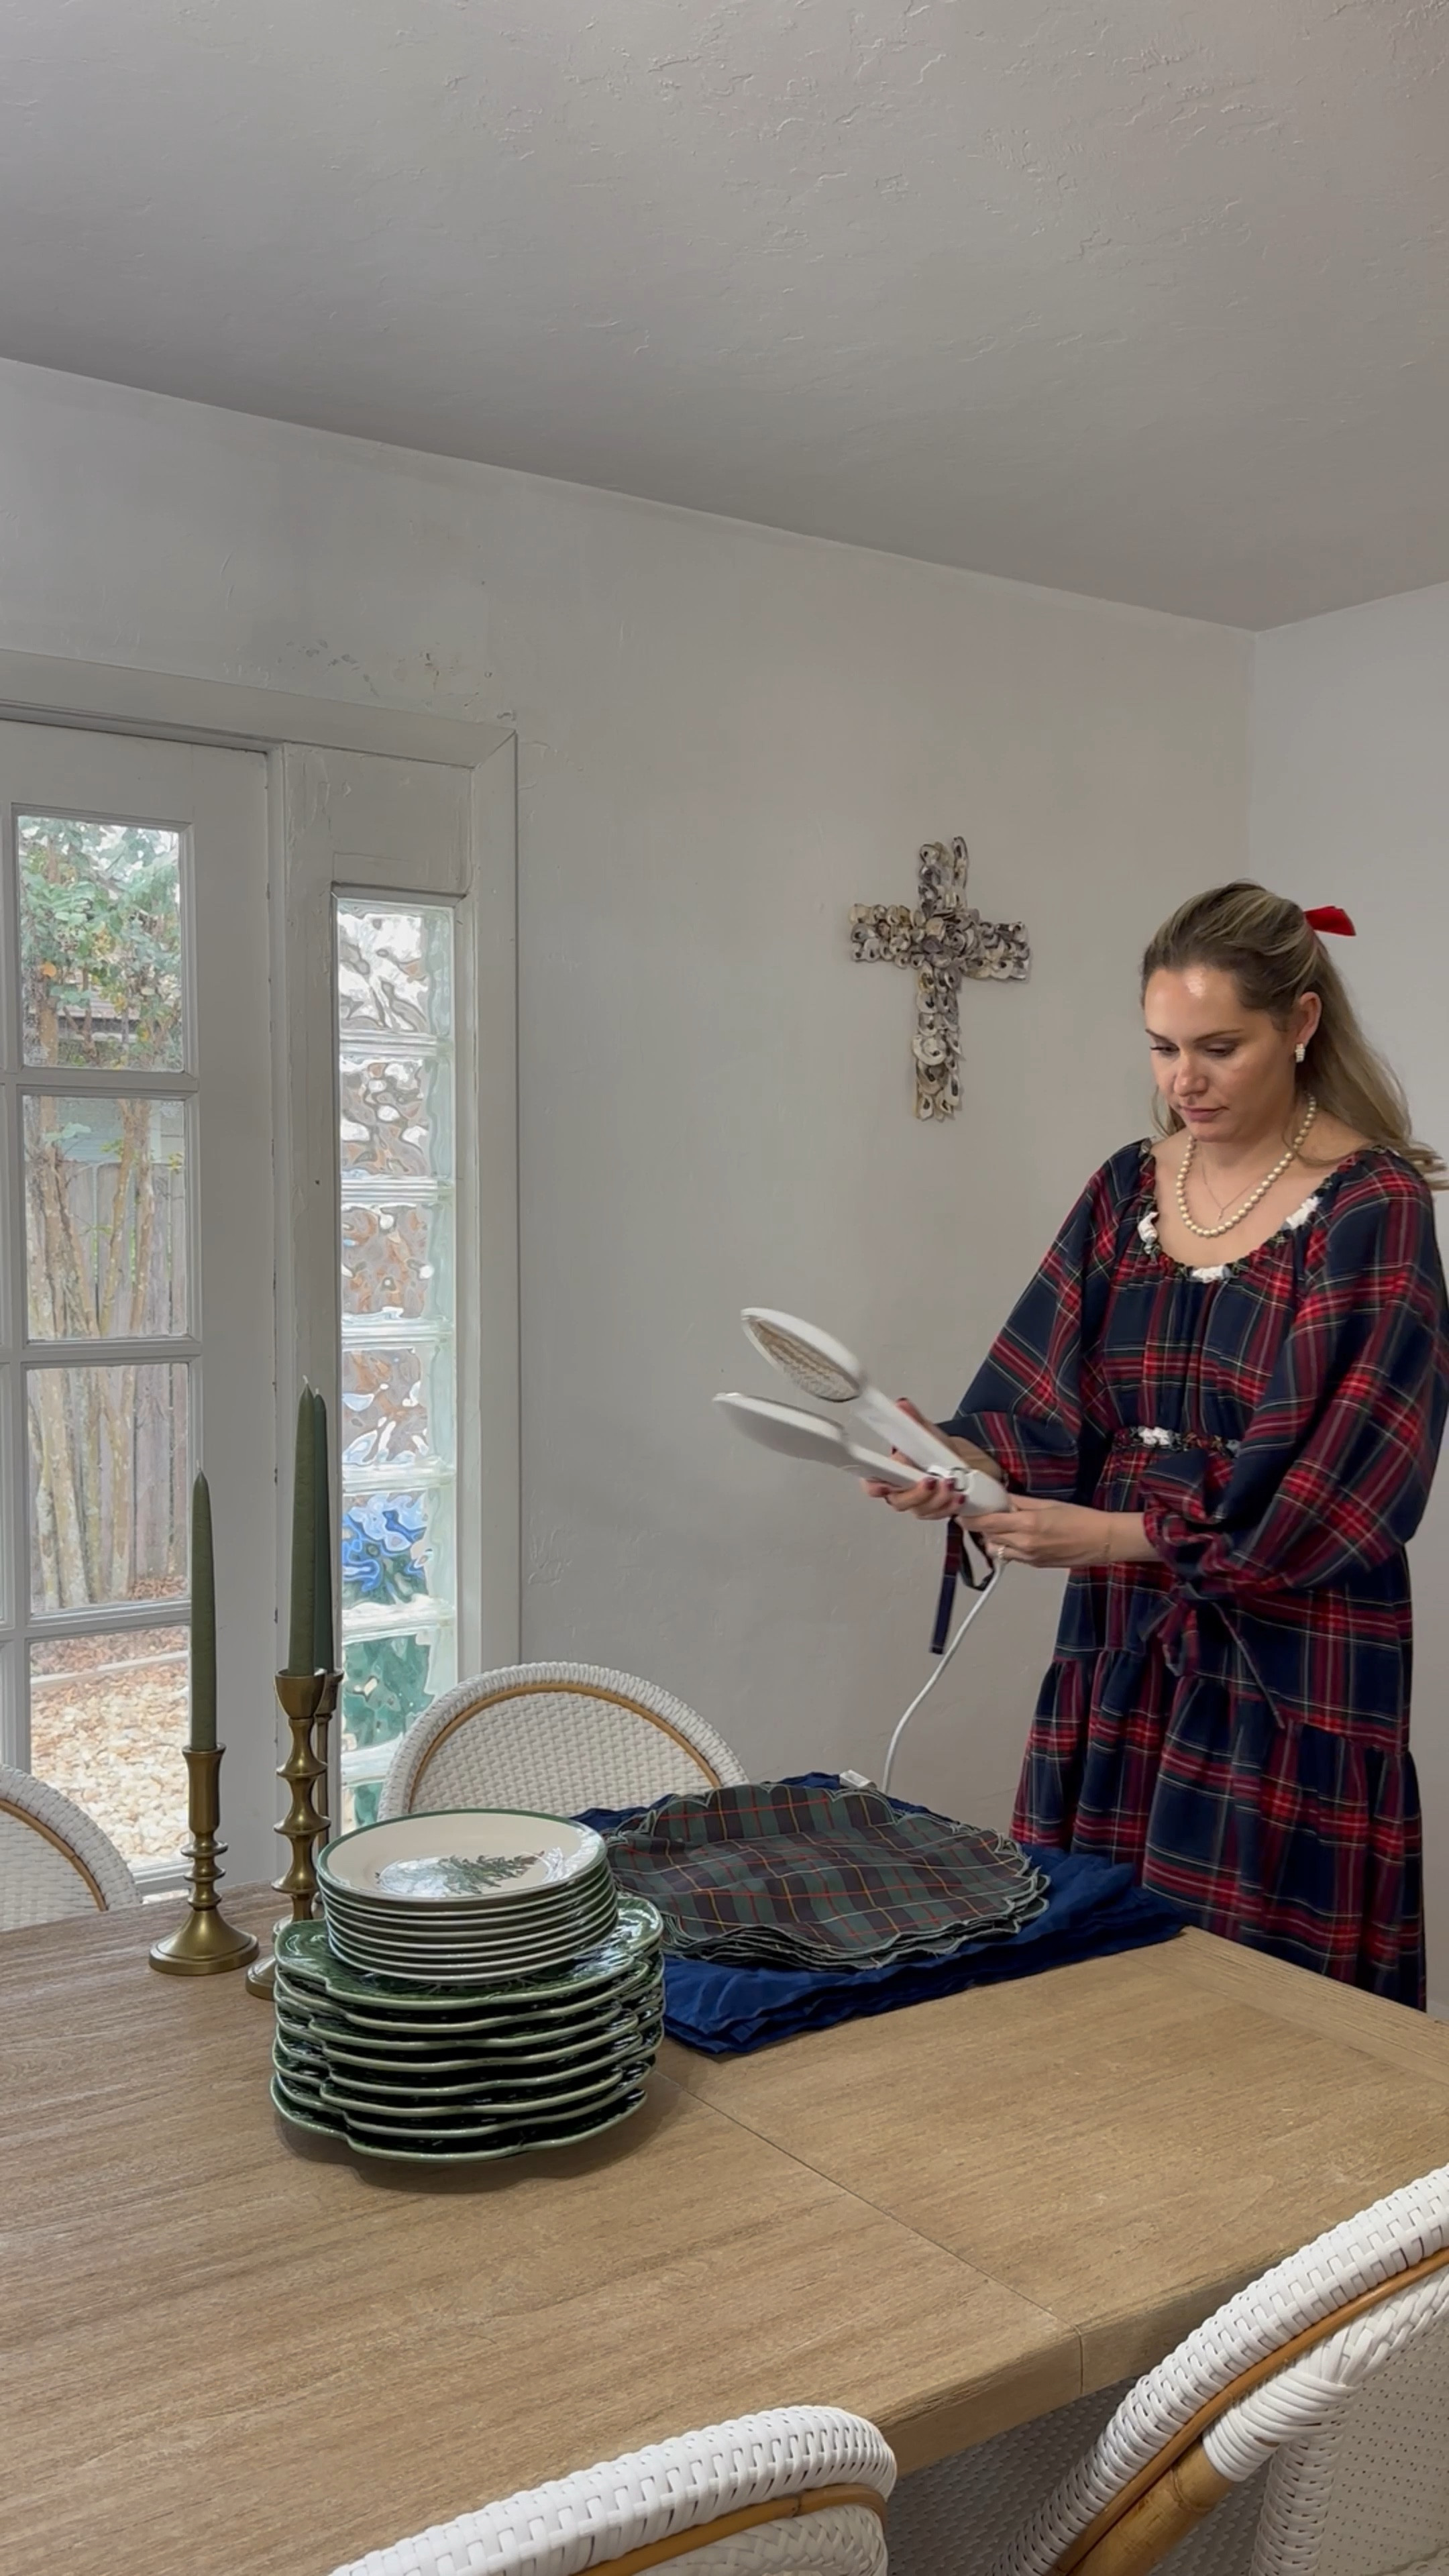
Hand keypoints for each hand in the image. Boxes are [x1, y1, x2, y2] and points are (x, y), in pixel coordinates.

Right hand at [860, 1400, 996, 1522]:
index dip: (874, 1485)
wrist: (962, 1465)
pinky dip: (949, 1506)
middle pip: (898, 1501)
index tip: (884, 1484)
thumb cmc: (938, 1451)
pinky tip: (958, 1496)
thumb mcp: (927, 1433)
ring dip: (937, 1498)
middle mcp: (901, 1490)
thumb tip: (901, 1406)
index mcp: (892, 1470)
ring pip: (919, 1509)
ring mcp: (918, 1503)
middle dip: (916, 1493)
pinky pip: (937, 1515)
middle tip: (930, 1480)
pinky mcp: (934, 1511)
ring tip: (951, 1484)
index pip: (872, 1481)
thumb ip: (912, 1422)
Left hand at [971, 1501, 1117, 1568]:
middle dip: (981, 1527)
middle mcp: (1024, 1544)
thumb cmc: (1081, 1518)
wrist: (1102, 1541)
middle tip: (981, 1515)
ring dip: (993, 1539)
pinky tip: (1017, 1537)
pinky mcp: (1035, 1565)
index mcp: (1027, 1525)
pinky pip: (1012, 1557)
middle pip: (988, 1538)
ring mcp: (1029, 1558)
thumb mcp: (1048, 1504)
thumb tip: (1001, 1499)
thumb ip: (1020, 1503)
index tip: (961, 1514)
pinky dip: (1007, 1547)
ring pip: (996, 1550)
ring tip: (1001, 1527)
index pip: (988, 1524)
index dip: (970, 1519)